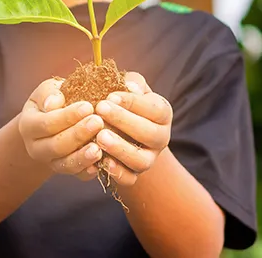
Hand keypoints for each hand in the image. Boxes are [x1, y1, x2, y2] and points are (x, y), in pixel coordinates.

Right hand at [18, 78, 104, 180]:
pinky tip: (103, 163)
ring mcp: (51, 162)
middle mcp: (36, 148)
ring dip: (83, 157)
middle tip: (98, 122)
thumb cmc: (54, 100)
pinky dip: (89, 170)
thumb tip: (53, 103)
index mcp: (28, 126)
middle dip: (77, 135)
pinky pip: (78, 175)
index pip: (46, 123)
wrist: (53, 122)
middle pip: (56, 146)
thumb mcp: (48, 90)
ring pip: (65, 164)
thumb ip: (49, 93)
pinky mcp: (67, 171)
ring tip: (99, 148)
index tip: (87, 106)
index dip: (67, 116)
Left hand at [94, 72, 172, 186]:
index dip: (133, 102)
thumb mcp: (130, 86)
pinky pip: (129, 179)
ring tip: (99, 136)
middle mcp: (161, 138)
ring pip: (141, 160)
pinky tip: (101, 161)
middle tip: (100, 109)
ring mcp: (149, 158)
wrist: (122, 128)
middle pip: (149, 134)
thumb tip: (129, 86)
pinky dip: (117, 172)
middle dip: (124, 121)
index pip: (154, 109)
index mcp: (162, 114)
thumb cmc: (124, 100)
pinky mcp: (135, 174)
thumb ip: (131, 83)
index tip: (109, 95)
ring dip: (120, 148)